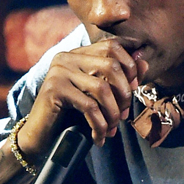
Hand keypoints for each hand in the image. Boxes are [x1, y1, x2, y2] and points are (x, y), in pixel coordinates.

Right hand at [21, 40, 144, 158]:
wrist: (39, 137)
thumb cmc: (70, 116)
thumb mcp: (97, 96)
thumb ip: (120, 78)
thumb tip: (144, 62)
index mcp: (77, 54)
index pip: (112, 46)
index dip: (129, 67)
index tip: (134, 90)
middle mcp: (66, 58)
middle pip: (110, 65)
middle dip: (124, 94)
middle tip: (124, 115)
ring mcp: (58, 72)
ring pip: (102, 88)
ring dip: (113, 113)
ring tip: (112, 129)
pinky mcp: (54, 90)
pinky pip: (88, 106)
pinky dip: (99, 125)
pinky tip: (99, 138)